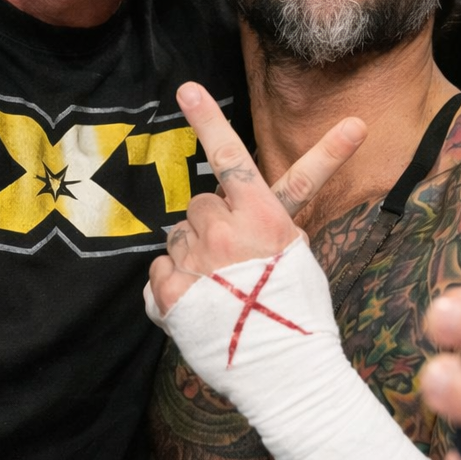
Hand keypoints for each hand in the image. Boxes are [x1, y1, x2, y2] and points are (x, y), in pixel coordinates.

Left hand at [147, 81, 365, 316]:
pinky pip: (161, 268)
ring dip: (192, 252)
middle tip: (232, 257)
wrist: (285, 370)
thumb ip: (271, 219)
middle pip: (200, 204)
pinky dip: (175, 282)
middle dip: (211, 223)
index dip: (208, 120)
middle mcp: (224, 231)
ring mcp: (194, 262)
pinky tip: (200, 303)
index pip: (231, 157)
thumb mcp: (300, 249)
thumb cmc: (299, 307)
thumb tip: (249, 207)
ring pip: (177, 234)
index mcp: (261, 215)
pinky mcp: (170, 293)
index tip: (186, 89)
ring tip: (218, 285)